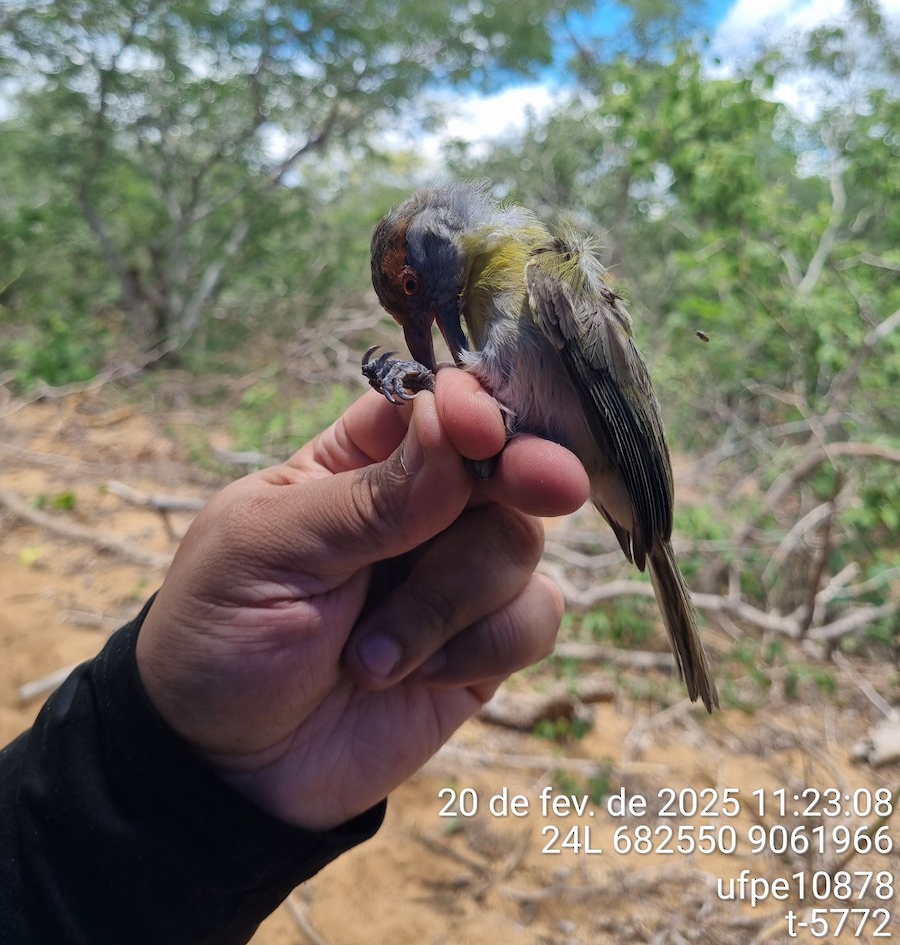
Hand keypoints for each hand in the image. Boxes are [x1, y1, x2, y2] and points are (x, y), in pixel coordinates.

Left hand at [135, 369, 587, 828]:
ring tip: (367, 657)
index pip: (426, 406)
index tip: (476, 428)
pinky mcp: (480, 643)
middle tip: (554, 484)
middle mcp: (416, 508)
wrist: (230, 774)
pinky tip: (417, 677)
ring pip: (517, 542)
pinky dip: (482, 645)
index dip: (464, 406)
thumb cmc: (220, 639)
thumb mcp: (267, 554)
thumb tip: (452, 428)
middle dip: (526, 470)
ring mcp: (452, 575)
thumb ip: (366, 497)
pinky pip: (534, 616)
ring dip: (449, 601)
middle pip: (500, 460)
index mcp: (351, 464)